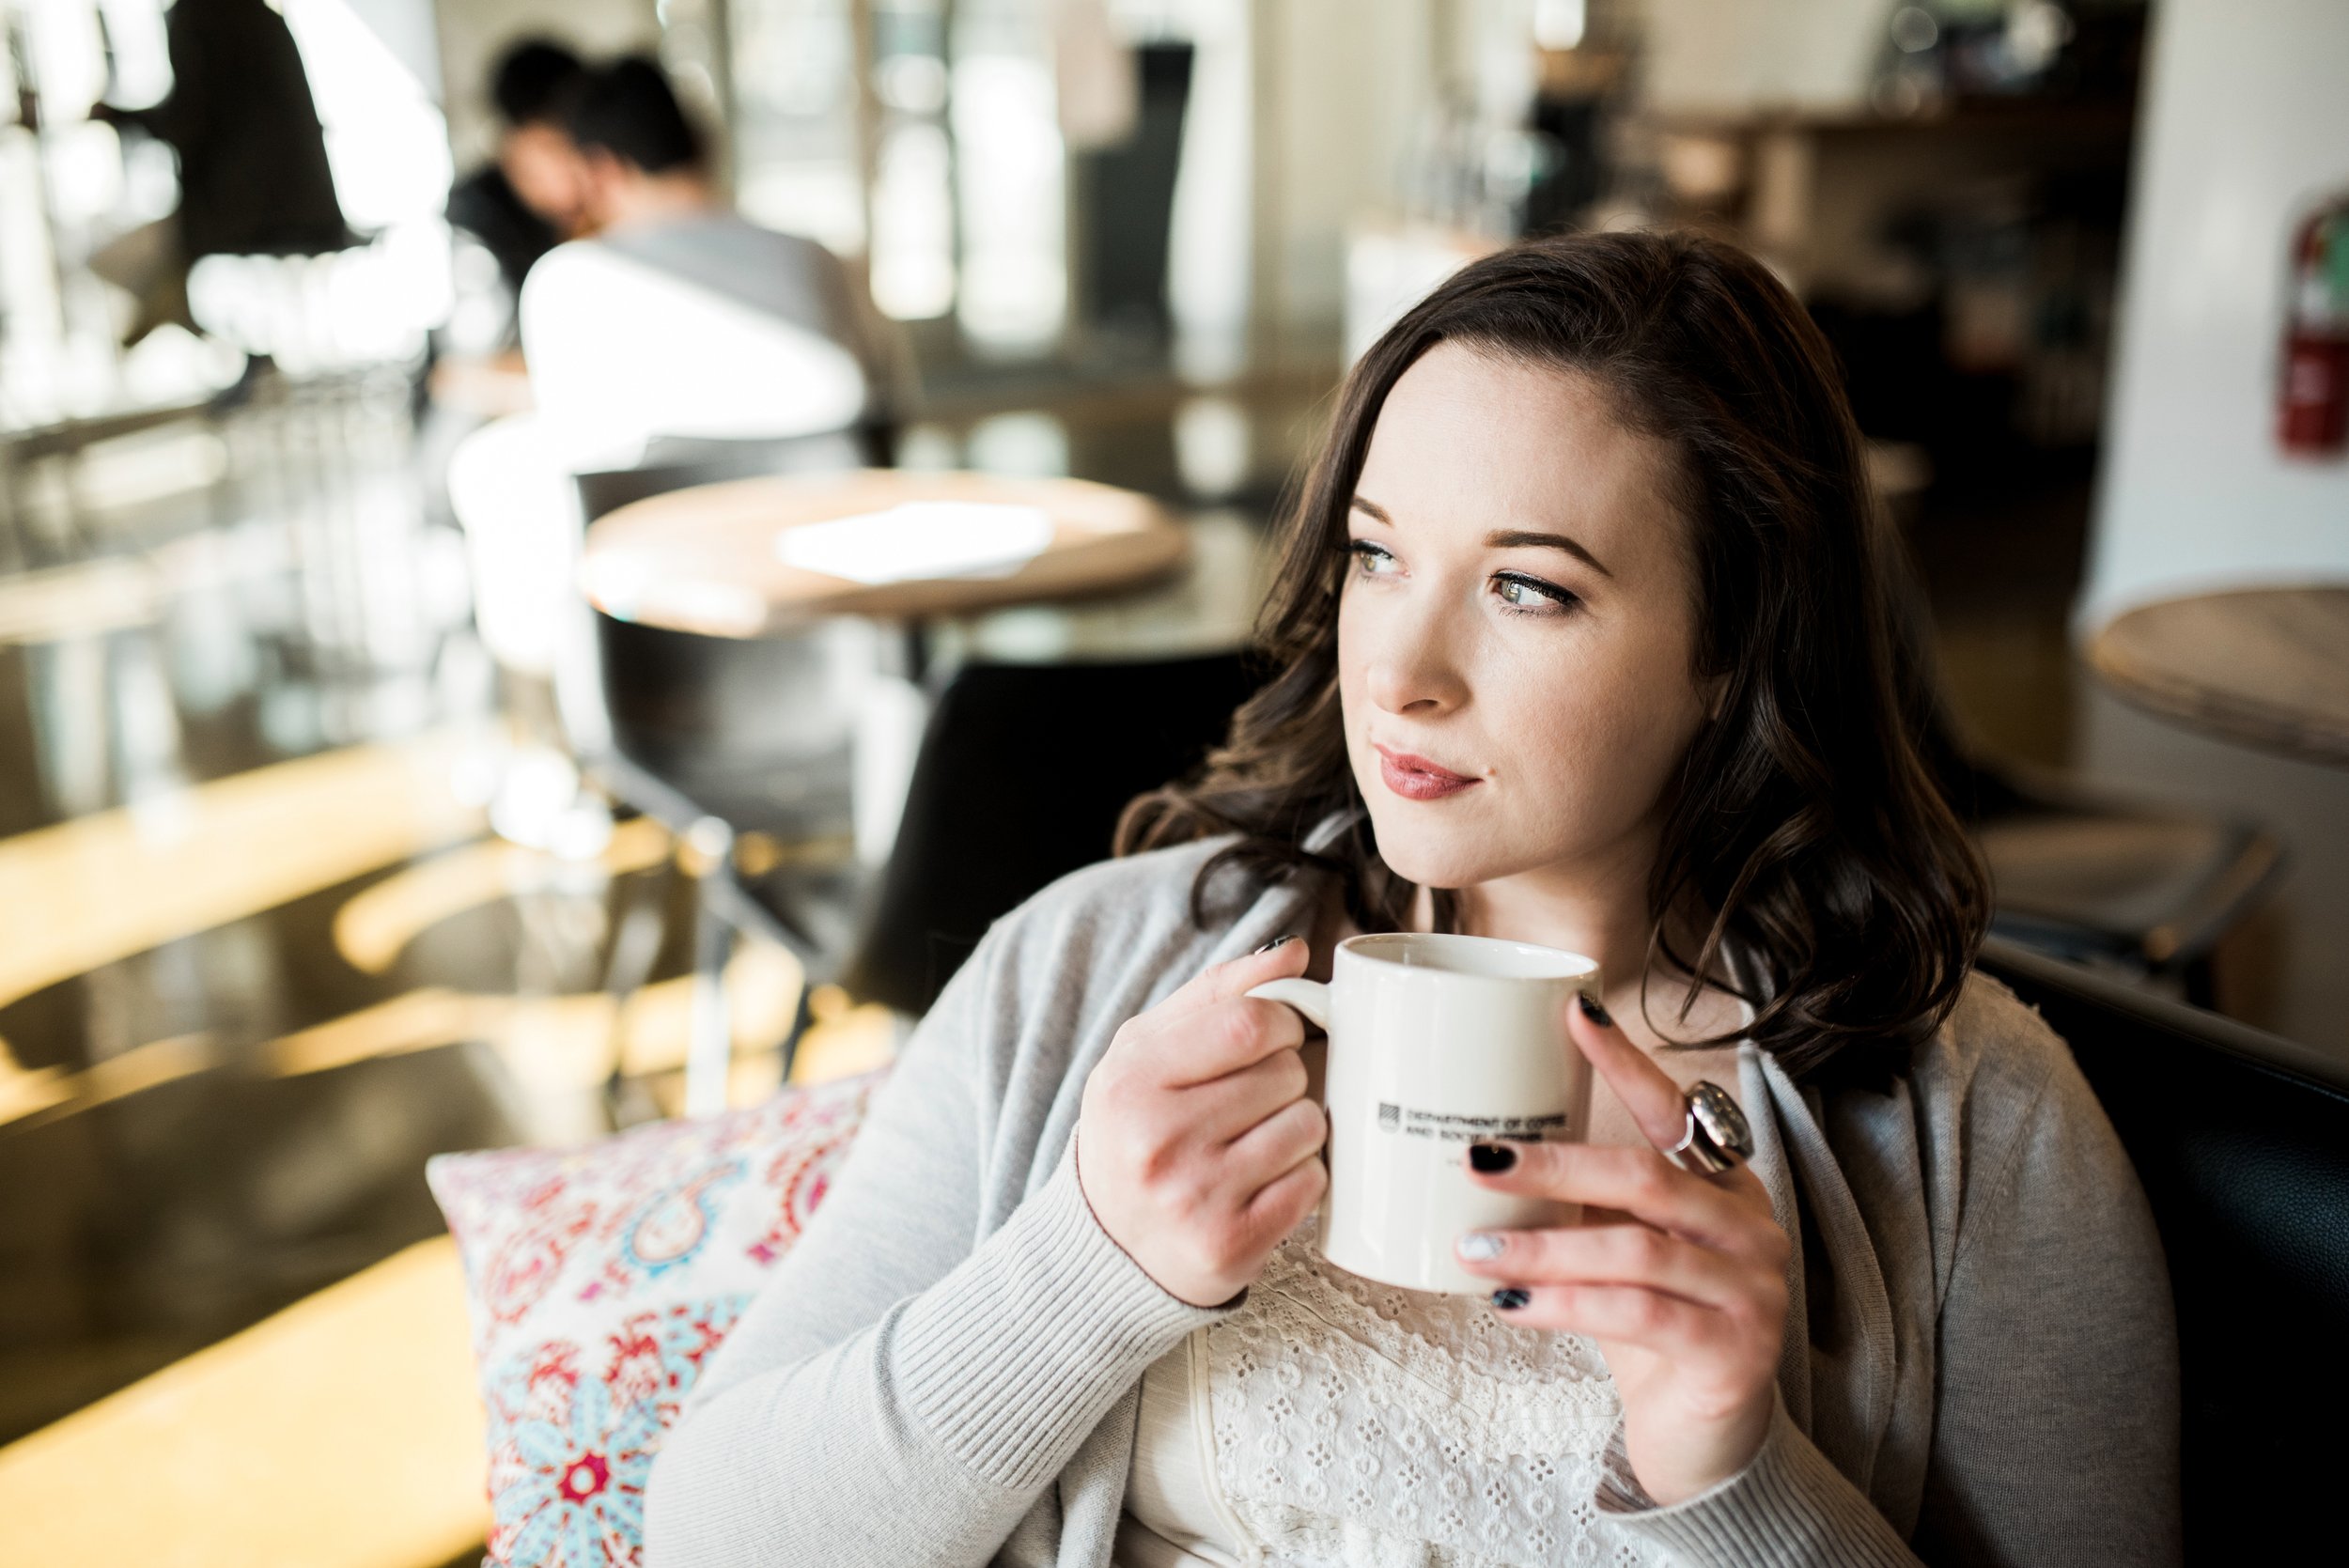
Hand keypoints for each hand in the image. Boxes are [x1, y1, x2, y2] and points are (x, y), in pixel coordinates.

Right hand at [1076, 937, 1329, 1306]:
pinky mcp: (1231, 1244)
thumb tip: (1295, 953)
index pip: (1249, 1023)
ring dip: (1296, 1128)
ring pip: (1308, 1126)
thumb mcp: (1149, 1048)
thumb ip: (1219, 991)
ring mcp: (1195, 1197)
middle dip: (1284, 1078)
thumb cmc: (1136, 1128)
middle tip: (1249, 1100)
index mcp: (1131, 1079)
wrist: (1108, 1243)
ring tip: (1253, 1142)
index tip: (1273, 1036)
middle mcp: (1158, 1139)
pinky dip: (1301, 1176)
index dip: (1281, 1022)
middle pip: (1286, 1073)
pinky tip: (1261, 1182)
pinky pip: (1313, 1182)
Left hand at [1453, 996, 1788, 1506]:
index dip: (1626, 1060)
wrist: (1706, 1440)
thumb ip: (1585, 1203)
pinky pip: (1639, 1315)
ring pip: (1636, 1251)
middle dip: (1553, 1162)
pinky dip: (1565, 1306)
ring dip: (1543, 1247)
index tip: (1573, 1011)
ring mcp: (1751, 1290)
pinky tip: (1511, 1306)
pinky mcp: (1736, 1351)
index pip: (1673, 1109)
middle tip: (1476, 1159)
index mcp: (1721, 1186)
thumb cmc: (1653, 1331)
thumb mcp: (1620, 1253)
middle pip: (1646, 1175)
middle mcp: (1748, 1227)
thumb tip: (1484, 1152)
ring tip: (1473, 1248)